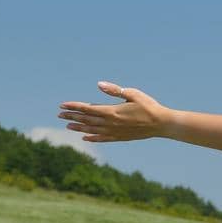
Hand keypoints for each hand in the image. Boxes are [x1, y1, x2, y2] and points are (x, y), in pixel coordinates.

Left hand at [57, 82, 171, 143]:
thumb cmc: (149, 106)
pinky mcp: (120, 137)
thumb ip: (115, 90)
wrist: (162, 124)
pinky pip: (102, 138)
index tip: (62, 105)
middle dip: (72, 116)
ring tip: (68, 126)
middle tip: (59, 114)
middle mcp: (110, 123)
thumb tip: (99, 84)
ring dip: (79, 127)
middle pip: (87, 119)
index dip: (74, 106)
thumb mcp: (133, 94)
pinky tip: (85, 137)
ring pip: (92, 129)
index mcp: (112, 111)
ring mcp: (115, 131)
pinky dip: (92, 137)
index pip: (87, 108)